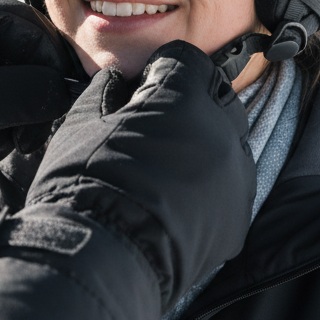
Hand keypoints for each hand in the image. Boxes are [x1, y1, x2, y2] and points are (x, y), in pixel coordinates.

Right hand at [24, 41, 254, 308]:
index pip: (187, 60)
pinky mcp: (239, 217)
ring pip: (230, 143)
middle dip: (192, 101)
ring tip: (168, 167)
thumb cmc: (86, 184)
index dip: (162, 69)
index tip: (143, 87)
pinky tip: (179, 203)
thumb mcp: (81, 124)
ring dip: (205, 145)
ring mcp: (236, 176)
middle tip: (157, 124)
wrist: (105, 259)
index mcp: (184, 98)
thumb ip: (104, 92)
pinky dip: (210, 187)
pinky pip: (231, 188)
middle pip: (218, 96)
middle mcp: (221, 130)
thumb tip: (115, 82)